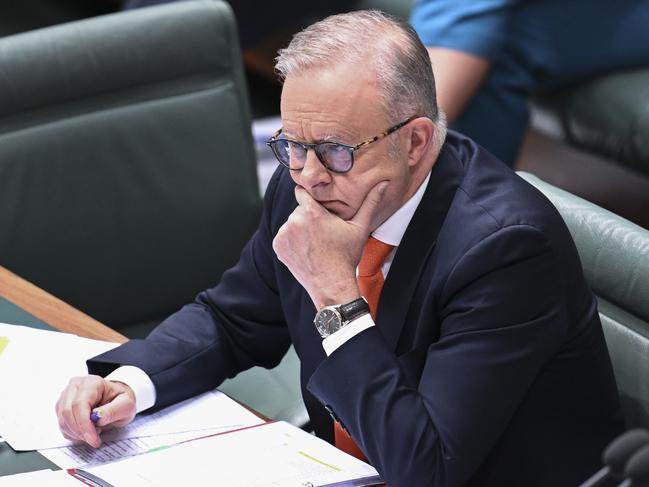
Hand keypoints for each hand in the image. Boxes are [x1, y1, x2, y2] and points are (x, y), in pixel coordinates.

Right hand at [55, 375, 135, 447]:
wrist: (115, 399)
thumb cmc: (120, 400)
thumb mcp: (126, 406)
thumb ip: (113, 411)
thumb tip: (98, 418)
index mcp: (92, 382)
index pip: (80, 404)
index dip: (84, 424)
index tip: (93, 439)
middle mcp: (75, 386)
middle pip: (67, 412)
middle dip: (80, 431)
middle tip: (95, 439)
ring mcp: (66, 395)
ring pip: (63, 420)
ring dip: (77, 433)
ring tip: (94, 432)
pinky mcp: (62, 407)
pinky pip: (62, 425)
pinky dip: (74, 434)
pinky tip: (86, 431)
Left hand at [273, 180, 387, 308]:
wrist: (331, 285)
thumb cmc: (346, 256)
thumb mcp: (359, 228)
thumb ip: (370, 202)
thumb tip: (384, 183)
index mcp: (311, 212)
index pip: (303, 192)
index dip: (311, 197)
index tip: (318, 205)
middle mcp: (294, 221)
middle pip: (299, 209)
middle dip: (309, 216)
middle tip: (323, 231)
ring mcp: (284, 234)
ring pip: (292, 223)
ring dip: (300, 228)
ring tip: (316, 242)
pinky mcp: (278, 246)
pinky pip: (284, 236)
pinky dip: (292, 241)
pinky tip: (306, 250)